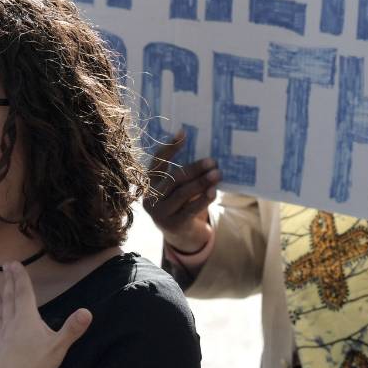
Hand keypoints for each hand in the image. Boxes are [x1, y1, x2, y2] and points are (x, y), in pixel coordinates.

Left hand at [0, 262, 90, 367]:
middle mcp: (11, 324)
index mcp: (26, 319)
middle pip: (10, 300)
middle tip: (4, 269)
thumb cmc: (34, 367)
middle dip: (8, 283)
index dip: (19, 277)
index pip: (23, 293)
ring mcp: (0, 338)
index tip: (13, 263)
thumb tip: (88, 311)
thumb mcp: (58, 348)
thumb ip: (72, 329)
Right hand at [143, 130, 220, 254]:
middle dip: (195, 168)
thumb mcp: (177, 188)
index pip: (157, 161)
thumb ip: (183, 174)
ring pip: (182, 193)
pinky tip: (214, 191)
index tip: (184, 133)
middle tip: (213, 161)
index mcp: (149, 183)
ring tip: (218, 173)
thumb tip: (203, 154)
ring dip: (202, 182)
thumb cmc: (181, 204)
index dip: (169, 147)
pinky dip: (203, 199)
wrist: (180, 235)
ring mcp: (160, 213)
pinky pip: (191, 209)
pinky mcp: (173, 225)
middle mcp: (150, 197)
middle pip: (174, 178)